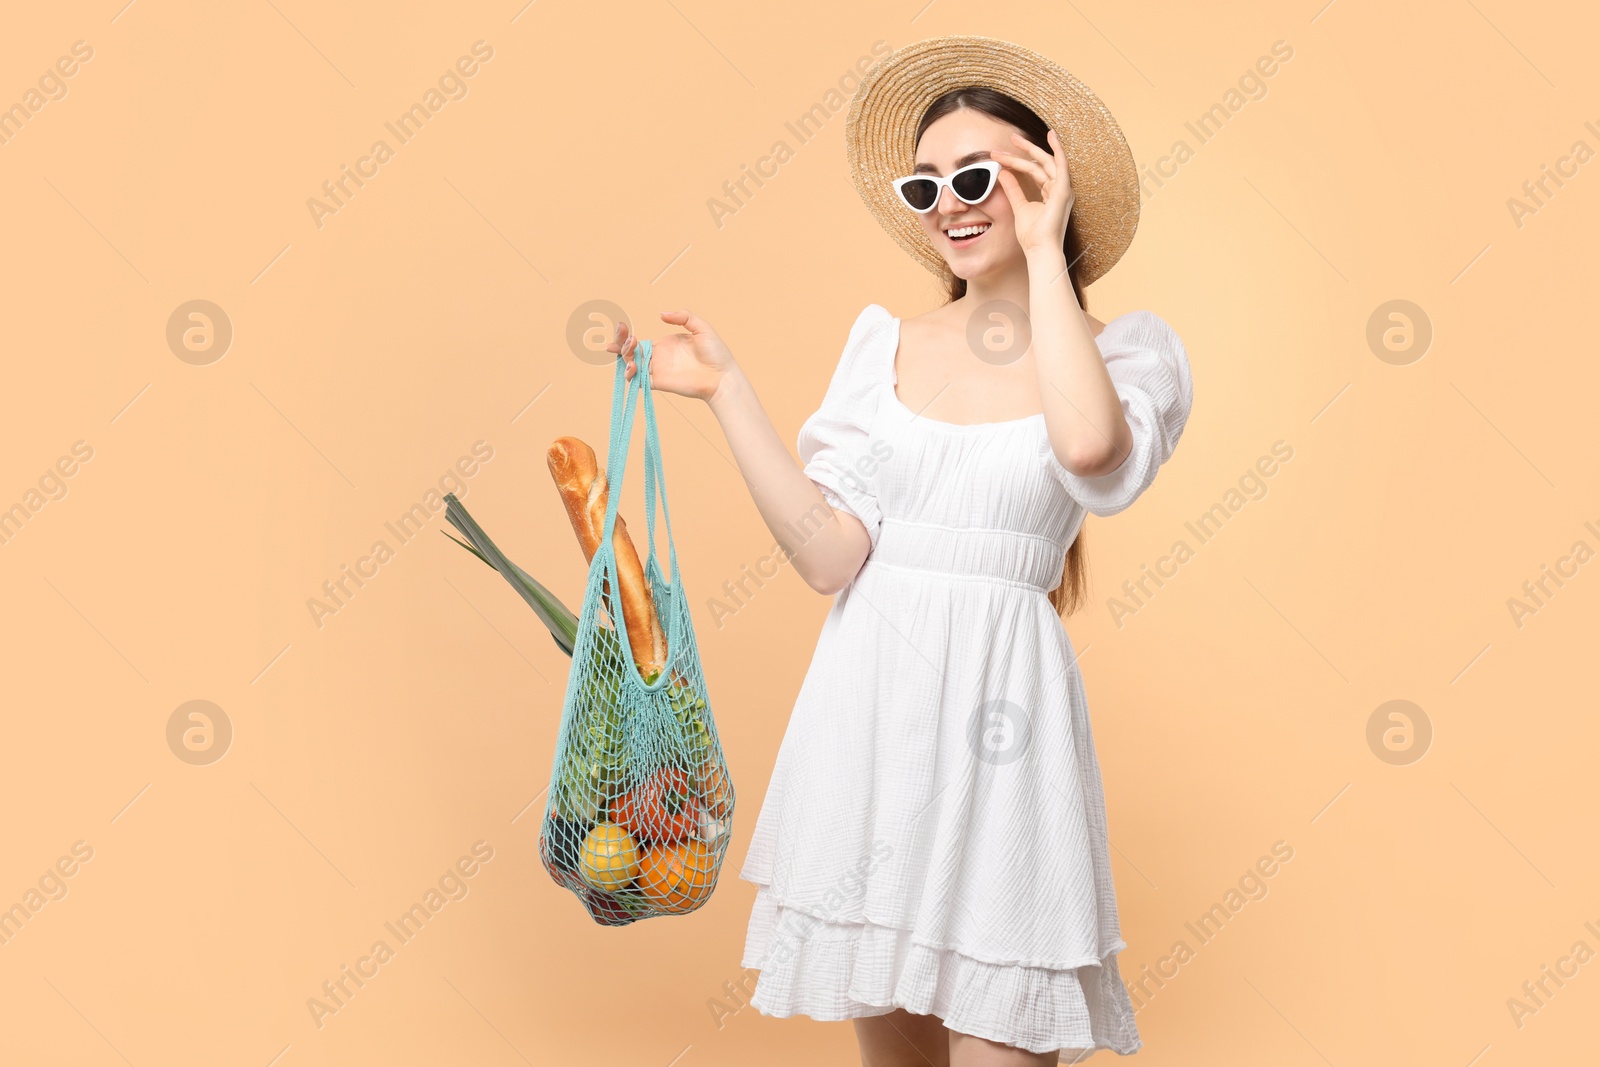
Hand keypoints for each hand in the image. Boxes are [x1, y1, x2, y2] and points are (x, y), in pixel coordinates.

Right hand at [606, 309, 735, 401]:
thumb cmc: (716, 353)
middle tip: (624, 336)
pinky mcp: (660, 383)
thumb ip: (683, 316)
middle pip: (631, 351)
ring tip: (630, 349)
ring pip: (631, 365)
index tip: (621, 327)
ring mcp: (658, 371)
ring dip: (624, 357)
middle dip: (621, 343)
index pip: (639, 340)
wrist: (723, 376)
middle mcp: (658, 358)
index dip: (626, 335)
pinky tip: (632, 366)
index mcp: (664, 344)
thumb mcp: (701, 327)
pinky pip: (639, 381)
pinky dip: (630, 375)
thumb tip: (661, 314)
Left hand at [993, 128, 1074, 256]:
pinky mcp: (1063, 191)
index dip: (1018, 162)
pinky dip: (1058, 150)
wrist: (1039, 250)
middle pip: (1041, 163)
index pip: (1035, 171)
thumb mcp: (1018, 207)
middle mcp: (1059, 189)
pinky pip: (1062, 165)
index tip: (1000, 156)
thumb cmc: (1032, 235)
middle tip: (1010, 138)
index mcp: (1051, 193)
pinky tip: (1052, 136)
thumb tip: (1002, 173)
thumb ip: (1013, 189)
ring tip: (1014, 139)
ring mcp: (1062, 189)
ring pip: (1045, 162)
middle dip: (1024, 150)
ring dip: (1029, 149)